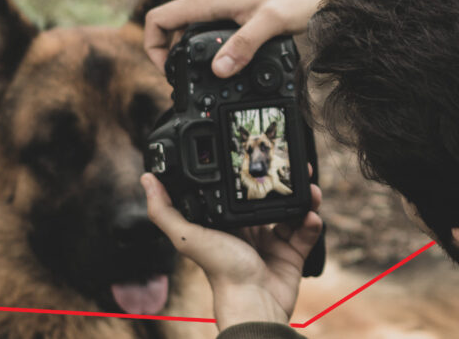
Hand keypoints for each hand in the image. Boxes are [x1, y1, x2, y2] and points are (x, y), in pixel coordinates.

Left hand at [141, 173, 322, 329]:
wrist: (254, 302)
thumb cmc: (220, 271)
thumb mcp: (187, 236)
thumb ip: (164, 211)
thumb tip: (147, 179)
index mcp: (225, 224)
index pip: (236, 192)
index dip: (247, 173)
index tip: (258, 155)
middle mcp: (248, 231)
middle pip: (267, 199)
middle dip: (280, 182)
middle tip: (292, 165)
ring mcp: (272, 243)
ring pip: (291, 212)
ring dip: (302, 198)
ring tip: (310, 188)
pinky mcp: (292, 254)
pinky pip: (306, 232)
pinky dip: (312, 222)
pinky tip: (311, 215)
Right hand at [144, 0, 358, 77]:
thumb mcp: (271, 22)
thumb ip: (244, 46)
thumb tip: (219, 70)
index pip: (158, 19)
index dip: (153, 48)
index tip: (167, 72)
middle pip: (174, 27)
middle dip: (175, 56)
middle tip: (191, 83)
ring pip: (195, 28)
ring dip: (196, 52)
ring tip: (211, 77)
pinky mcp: (238, 5)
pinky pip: (214, 26)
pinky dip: (214, 45)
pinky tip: (232, 60)